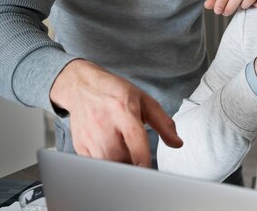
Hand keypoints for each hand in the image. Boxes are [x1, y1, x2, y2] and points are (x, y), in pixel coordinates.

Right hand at [49, 59, 182, 166]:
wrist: (82, 86)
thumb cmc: (116, 93)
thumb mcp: (144, 101)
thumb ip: (163, 123)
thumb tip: (177, 143)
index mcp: (123, 110)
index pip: (134, 138)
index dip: (142, 158)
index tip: (148, 170)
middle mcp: (104, 123)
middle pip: (120, 156)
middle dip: (134, 165)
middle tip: (140, 162)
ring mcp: (89, 135)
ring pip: (107, 164)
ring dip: (120, 167)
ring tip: (127, 157)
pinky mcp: (79, 145)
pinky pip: (94, 165)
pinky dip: (106, 166)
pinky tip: (111, 154)